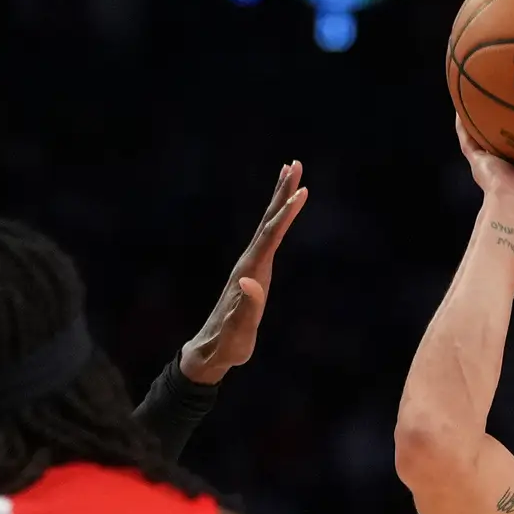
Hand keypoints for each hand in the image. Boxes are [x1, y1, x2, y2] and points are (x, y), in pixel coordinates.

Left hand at [180, 161, 307, 384]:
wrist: (211, 350)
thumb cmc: (228, 344)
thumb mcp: (239, 332)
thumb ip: (246, 308)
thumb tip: (251, 281)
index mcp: (250, 272)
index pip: (270, 237)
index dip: (286, 214)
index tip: (302, 192)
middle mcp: (248, 262)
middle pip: (267, 220)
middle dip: (282, 192)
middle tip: (295, 163)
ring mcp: (249, 264)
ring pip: (267, 224)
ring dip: (279, 198)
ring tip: (290, 172)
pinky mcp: (252, 270)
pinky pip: (267, 236)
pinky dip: (276, 218)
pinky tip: (281, 212)